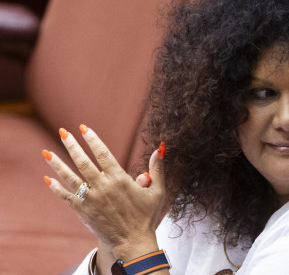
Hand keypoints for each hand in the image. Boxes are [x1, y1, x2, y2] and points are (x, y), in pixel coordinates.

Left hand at [42, 125, 166, 260]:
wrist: (133, 243)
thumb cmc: (147, 217)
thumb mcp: (158, 192)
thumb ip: (157, 169)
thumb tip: (160, 148)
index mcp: (120, 179)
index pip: (103, 154)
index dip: (92, 139)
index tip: (83, 128)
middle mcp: (103, 187)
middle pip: (83, 162)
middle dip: (72, 145)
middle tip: (63, 132)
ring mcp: (91, 200)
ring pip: (70, 178)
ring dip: (57, 164)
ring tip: (46, 151)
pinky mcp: (83, 212)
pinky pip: (66, 197)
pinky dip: (56, 188)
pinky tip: (47, 179)